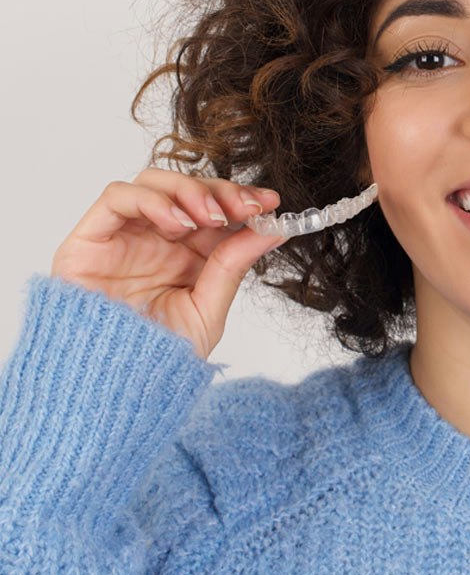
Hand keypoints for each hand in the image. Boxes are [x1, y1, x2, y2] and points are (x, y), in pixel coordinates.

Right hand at [50, 167, 284, 360]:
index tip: (271, 202)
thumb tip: (276, 229)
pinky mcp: (89, 240)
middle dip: (222, 191)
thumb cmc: (154, 359)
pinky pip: (117, 197)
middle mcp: (154, 240)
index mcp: (186, 254)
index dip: (243, 198)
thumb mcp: (207, 309)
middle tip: (247, 207)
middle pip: (188, 188)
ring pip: (154, 182)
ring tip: (211, 218)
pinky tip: (178, 224)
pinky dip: (152, 200)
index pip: (215, 208)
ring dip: (190, 191)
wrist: (108, 392)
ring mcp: (122, 237)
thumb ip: (235, 265)